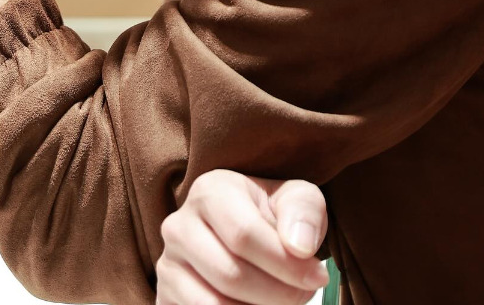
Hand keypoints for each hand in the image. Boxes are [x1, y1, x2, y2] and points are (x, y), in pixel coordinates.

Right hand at [156, 170, 328, 304]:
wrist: (246, 235)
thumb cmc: (273, 215)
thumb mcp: (295, 199)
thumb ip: (304, 211)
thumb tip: (300, 246)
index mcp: (209, 191)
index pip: (244, 235)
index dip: (286, 264)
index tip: (318, 276)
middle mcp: (179, 225)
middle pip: (231, 275)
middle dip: (278, 294)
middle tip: (304, 294)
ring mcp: (167, 263)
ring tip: (283, 301)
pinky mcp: (165, 296)